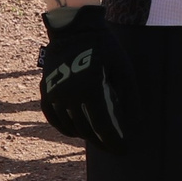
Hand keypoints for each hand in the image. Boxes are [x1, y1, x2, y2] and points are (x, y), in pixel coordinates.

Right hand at [38, 4, 129, 153]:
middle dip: (101, 142)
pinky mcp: (45, 91)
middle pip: (85, 130)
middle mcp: (69, 96)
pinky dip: (63, 127)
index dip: (114, 142)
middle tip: (113, 147)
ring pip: (68, 126)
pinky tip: (74, 131)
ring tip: (97, 138)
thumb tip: (136, 122)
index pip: (103, 126)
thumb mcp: (123, 70)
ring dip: (83, 135)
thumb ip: (130, 97)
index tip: (124, 150)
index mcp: (90, 90)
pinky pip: (52, 117)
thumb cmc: (104, 48)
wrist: (74, 30)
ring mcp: (54, 94)